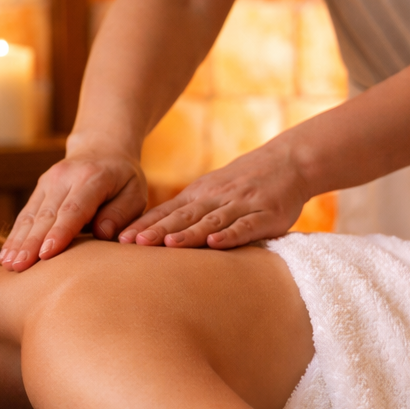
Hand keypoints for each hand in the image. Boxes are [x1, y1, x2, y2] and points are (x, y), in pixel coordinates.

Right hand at [0, 146, 146, 270]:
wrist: (102, 148)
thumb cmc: (123, 179)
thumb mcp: (134, 192)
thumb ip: (121, 213)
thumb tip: (102, 233)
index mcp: (92, 178)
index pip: (74, 209)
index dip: (60, 232)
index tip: (47, 254)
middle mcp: (65, 177)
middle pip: (46, 215)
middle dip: (31, 243)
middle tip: (19, 267)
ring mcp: (48, 181)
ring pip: (30, 215)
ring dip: (18, 241)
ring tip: (8, 264)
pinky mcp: (39, 188)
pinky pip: (25, 214)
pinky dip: (15, 235)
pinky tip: (5, 254)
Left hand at [120, 139, 310, 249]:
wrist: (288, 162)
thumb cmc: (242, 184)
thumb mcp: (210, 191)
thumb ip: (184, 211)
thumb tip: (146, 233)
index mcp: (199, 194)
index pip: (167, 211)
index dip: (144, 225)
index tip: (121, 239)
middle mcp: (216, 198)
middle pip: (183, 216)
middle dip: (158, 231)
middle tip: (134, 244)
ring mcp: (241, 205)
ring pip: (211, 221)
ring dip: (189, 233)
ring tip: (168, 245)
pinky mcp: (266, 215)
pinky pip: (246, 226)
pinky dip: (230, 235)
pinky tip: (215, 244)